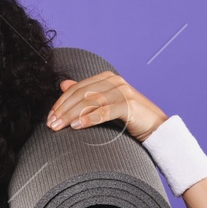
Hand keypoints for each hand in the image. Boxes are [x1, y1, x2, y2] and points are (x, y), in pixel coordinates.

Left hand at [45, 72, 168, 140]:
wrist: (156, 129)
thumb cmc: (129, 119)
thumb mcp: (104, 105)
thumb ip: (86, 94)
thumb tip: (63, 84)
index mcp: (106, 78)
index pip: (77, 89)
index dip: (61, 103)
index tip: (49, 117)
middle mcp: (114, 81)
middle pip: (81, 94)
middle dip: (63, 110)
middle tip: (51, 124)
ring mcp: (122, 91)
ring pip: (90, 102)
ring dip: (71, 115)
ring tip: (59, 127)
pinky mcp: (128, 104)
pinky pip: (104, 111)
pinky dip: (89, 118)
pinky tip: (77, 126)